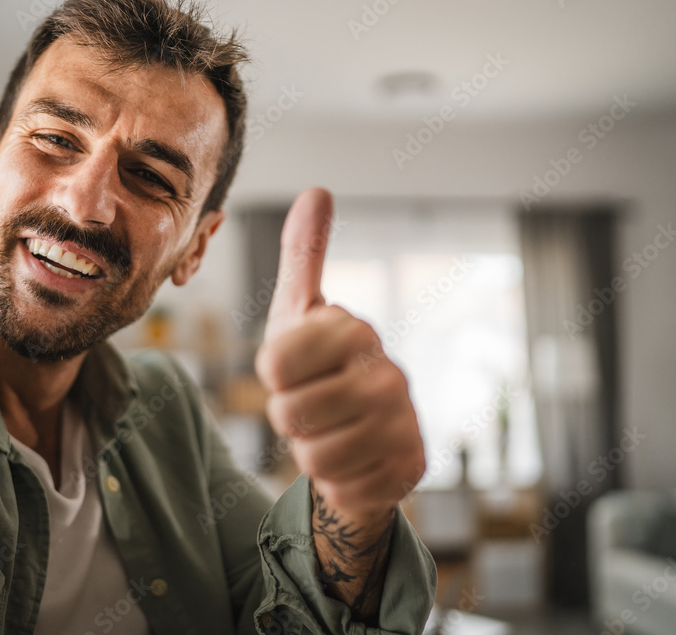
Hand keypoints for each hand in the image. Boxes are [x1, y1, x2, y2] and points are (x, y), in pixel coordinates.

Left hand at [255, 187, 425, 518]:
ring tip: (333, 431)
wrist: (366, 435)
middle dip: (289, 417)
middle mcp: (388, 374)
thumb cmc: (321, 369)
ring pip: (313, 457)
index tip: (294, 368)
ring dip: (311, 451)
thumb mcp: (301, 314)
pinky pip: (338, 491)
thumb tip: (318, 190)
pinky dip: (336, 483)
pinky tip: (356, 461)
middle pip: (288, 414)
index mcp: (354, 330)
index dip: (274, 374)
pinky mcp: (408, 471)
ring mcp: (403, 425)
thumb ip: (305, 256)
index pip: (273, 362)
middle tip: (314, 405)